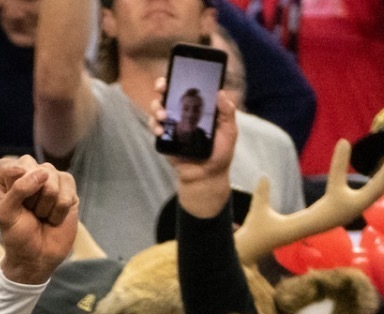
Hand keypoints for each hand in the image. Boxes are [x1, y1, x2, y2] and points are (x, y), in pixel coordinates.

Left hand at [0, 156, 79, 286]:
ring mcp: (51, 180)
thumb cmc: (17, 236)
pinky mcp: (68, 189)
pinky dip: (59, 210)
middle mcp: (29, 174)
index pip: (7, 165)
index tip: (12, 202)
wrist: (38, 257)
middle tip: (28, 212)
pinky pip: (67, 190)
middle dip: (30, 196)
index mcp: (7, 179)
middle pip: (33, 168)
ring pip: (52, 179)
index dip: (12, 183)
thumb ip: (18, 189)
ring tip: (41, 216)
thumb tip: (43, 173)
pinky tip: (54, 218)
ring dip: (45, 205)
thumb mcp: (6, 214)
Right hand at [153, 81, 239, 218]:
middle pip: (169, 94)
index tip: (178, 68)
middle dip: (162, 87)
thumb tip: (220, 93)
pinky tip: (159, 129)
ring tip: (163, 114)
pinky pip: (154, 127)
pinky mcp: (164, 138)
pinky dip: (154, 126)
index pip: (189, 86)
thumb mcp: (229, 130)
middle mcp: (183, 112)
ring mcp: (172, 125)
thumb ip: (227, 112)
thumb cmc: (220, 152)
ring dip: (157, 107)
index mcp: (200, 107)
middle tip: (162, 87)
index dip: (182, 75)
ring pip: (158, 109)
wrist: (206, 175)